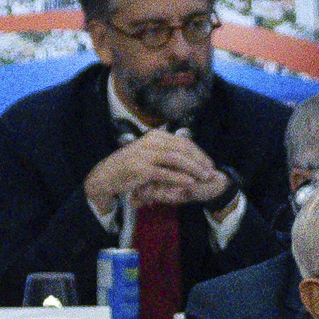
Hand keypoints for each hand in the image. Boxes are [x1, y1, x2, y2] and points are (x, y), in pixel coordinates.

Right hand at [84, 129, 228, 223]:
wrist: (107, 175)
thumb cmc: (130, 165)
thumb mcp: (148, 152)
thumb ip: (166, 150)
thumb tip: (189, 152)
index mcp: (155, 136)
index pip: (184, 142)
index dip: (199, 153)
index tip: (210, 164)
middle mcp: (151, 142)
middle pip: (183, 148)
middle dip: (200, 160)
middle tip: (211, 172)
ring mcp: (145, 155)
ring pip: (176, 159)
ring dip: (193, 168)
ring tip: (204, 177)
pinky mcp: (141, 169)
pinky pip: (165, 173)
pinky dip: (179, 177)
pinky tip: (190, 182)